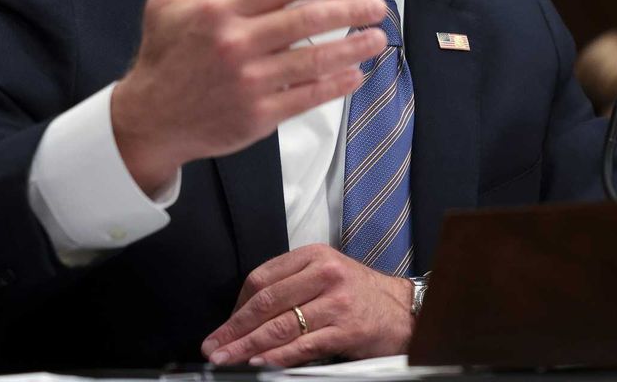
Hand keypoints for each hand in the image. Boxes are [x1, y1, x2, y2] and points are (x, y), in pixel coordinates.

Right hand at [111, 0, 387, 193]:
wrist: (148, 122)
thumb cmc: (163, 57)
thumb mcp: (164, 1)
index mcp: (217, 10)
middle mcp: (235, 43)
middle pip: (305, 21)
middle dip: (349, 11)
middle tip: (377, 6)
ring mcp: (248, 82)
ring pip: (313, 61)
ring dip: (352, 48)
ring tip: (378, 38)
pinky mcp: (257, 116)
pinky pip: (306, 97)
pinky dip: (335, 85)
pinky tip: (356, 74)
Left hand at [200, 245, 414, 366]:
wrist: (403, 310)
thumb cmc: (360, 293)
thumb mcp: (327, 273)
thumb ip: (292, 285)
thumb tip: (246, 314)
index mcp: (314, 255)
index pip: (262, 278)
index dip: (237, 306)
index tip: (223, 327)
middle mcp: (324, 274)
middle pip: (266, 302)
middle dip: (235, 328)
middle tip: (213, 347)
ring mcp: (336, 301)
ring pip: (280, 325)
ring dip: (247, 346)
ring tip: (227, 358)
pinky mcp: (346, 328)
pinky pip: (303, 345)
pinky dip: (277, 356)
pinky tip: (259, 362)